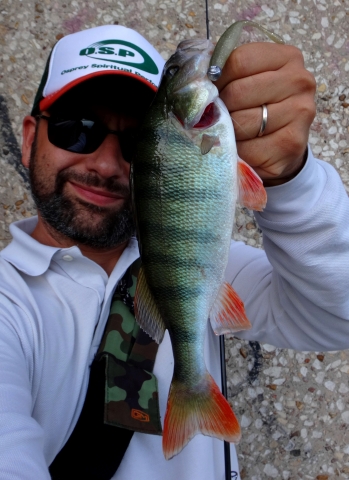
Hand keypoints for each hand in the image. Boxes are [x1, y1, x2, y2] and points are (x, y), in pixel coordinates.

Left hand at [214, 42, 315, 185]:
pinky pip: (249, 149)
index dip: (217, 78)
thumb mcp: (247, 81)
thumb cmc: (259, 109)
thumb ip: (226, 71)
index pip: (239, 60)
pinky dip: (237, 152)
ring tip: (228, 134)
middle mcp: (299, 81)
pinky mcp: (291, 144)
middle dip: (220, 108)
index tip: (212, 91)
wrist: (283, 147)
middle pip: (238, 91)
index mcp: (287, 57)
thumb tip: (195, 74)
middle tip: (217, 118)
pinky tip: (240, 150)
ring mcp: (299, 113)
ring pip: (242, 122)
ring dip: (227, 132)